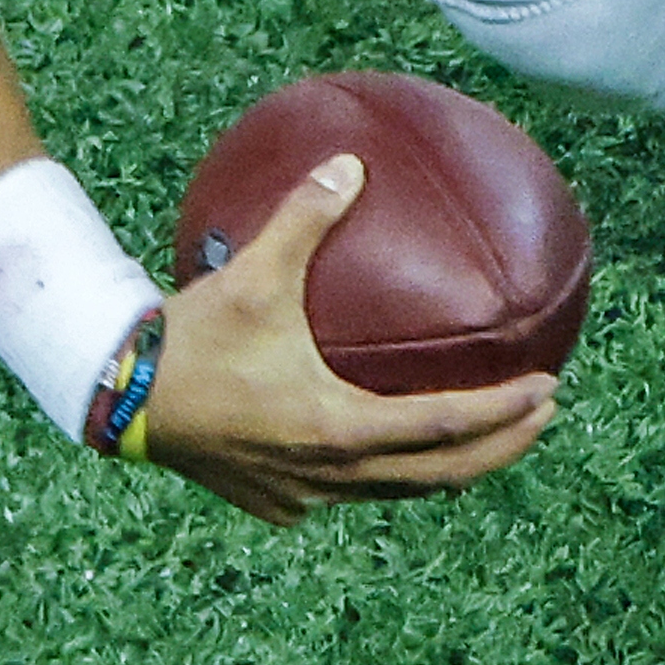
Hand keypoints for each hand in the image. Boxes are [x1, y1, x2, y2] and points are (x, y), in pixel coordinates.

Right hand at [136, 155, 558, 525]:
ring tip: (490, 432)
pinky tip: (397, 447)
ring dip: (448, 465)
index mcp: (334, 429)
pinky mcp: (275, 501)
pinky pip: (349, 493)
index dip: (501, 415)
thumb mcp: (254, 272)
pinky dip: (389, 474)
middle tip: (544, 412)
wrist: (116, 398)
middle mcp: (326, 476)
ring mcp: (299, 496)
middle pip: (436, 476)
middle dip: (498, 448)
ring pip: (395, 492)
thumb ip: (308, 217)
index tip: (549, 389)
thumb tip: (351, 163)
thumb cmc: (191, 336)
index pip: (442, 430)